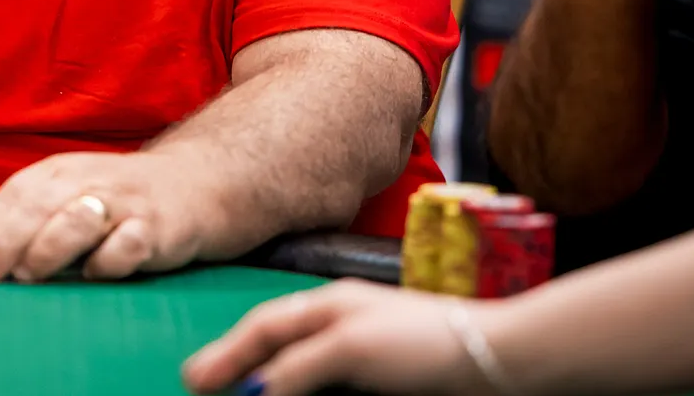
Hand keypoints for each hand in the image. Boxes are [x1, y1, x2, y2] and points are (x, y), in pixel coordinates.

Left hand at [0, 151, 200, 282]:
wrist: (189, 185)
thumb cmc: (114, 198)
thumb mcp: (67, 193)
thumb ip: (28, 217)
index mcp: (59, 172)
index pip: (15, 194)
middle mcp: (87, 181)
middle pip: (38, 207)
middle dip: (6, 241)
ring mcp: (122, 203)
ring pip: (76, 222)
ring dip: (47, 250)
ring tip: (28, 275)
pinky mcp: (154, 228)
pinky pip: (125, 247)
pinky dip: (106, 263)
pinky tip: (93, 274)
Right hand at [181, 279, 496, 395]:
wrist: (497, 362)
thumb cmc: (427, 343)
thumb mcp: (351, 348)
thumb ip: (299, 365)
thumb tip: (257, 388)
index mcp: (328, 306)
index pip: (264, 326)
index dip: (228, 351)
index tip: (196, 377)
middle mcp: (340, 327)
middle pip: (276, 346)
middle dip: (238, 367)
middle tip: (200, 388)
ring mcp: (361, 356)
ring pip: (300, 369)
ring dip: (268, 383)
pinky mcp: (380, 382)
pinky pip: (329, 387)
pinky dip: (303, 393)